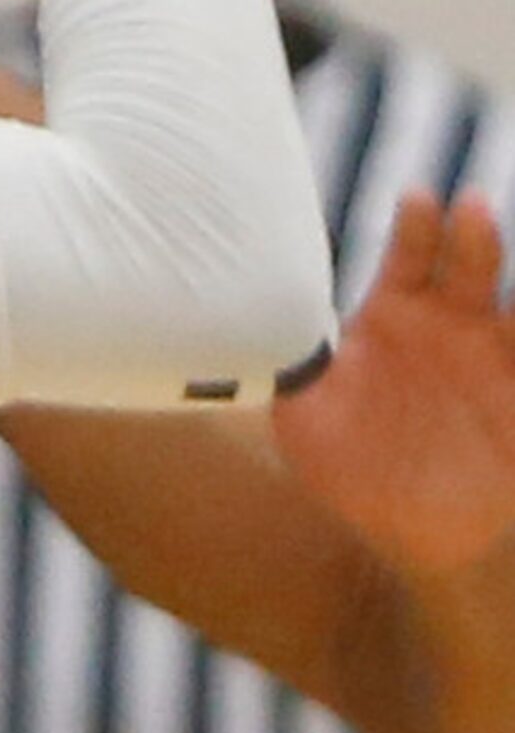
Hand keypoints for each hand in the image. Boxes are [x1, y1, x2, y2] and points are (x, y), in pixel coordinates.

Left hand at [273, 191, 514, 574]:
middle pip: (470, 267)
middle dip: (473, 237)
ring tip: (504, 250)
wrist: (412, 532)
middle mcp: (454, 326)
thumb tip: (244, 337)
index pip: (410, 255)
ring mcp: (499, 363)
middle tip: (471, 207)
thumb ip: (288, 373)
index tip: (418, 199)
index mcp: (397, 315)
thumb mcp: (304, 419)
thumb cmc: (350, 465)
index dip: (416, 226)